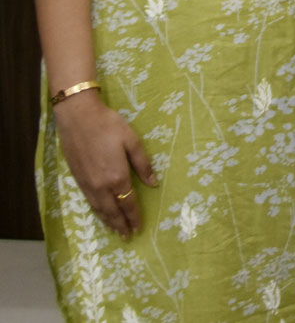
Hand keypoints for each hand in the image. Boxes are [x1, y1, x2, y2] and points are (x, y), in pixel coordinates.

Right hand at [53, 91, 156, 236]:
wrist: (79, 119)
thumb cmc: (109, 126)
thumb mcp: (131, 141)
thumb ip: (142, 164)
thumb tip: (153, 183)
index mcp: (117, 176)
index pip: (128, 202)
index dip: (134, 216)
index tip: (139, 228)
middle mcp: (101, 186)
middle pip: (113, 211)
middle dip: (121, 224)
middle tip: (128, 237)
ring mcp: (88, 185)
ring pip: (100, 209)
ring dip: (108, 222)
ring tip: (116, 231)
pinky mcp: (78, 180)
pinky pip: (90, 203)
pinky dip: (97, 212)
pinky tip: (100, 214)